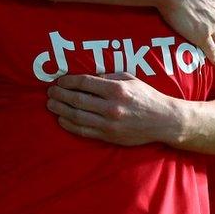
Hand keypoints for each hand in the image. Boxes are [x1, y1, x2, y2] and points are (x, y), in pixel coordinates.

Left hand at [46, 73, 181, 146]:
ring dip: (61, 109)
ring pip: (77, 116)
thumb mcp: (130, 79)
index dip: (68, 81)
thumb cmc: (147, 97)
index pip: (85, 83)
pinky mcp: (109, 136)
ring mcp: (109, 123)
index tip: (60, 81)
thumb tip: (88, 78)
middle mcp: (111, 107)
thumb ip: (108, 77)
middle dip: (60, 95)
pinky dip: (69, 125)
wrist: (164, 121)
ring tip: (51, 104)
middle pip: (77, 100)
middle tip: (50, 92)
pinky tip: (61, 119)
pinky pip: (84, 131)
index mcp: (116, 89)